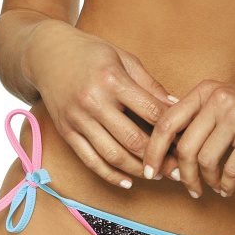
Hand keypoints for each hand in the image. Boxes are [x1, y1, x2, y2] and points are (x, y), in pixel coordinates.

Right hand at [27, 22, 182, 188]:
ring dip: (139, 170)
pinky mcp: (66, 132)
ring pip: (112, 155)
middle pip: (133, 138)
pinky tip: (128, 182)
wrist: (47, 54)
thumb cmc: (91, 53)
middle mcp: (93, 101)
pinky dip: (110, 175)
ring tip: (158, 175)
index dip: (172, 128)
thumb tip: (177, 106)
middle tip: (179, 168)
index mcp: (112, 79)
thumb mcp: (123, 58)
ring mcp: (77, 119)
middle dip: (160, 157)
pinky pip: (90, 160)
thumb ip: (149, 84)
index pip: (150, 111)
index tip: (187, 138)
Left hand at [140, 78, 234, 198]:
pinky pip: (231, 170)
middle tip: (188, 187)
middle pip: (184, 147)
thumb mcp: (224, 101)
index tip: (150, 172)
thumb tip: (162, 143)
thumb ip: (197, 115)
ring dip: (205, 181)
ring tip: (211, 187)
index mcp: (205, 90)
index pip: (166, 122)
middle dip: (182, 174)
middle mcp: (219, 99)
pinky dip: (226, 185)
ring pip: (206, 160)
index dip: (153, 151)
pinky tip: (227, 188)